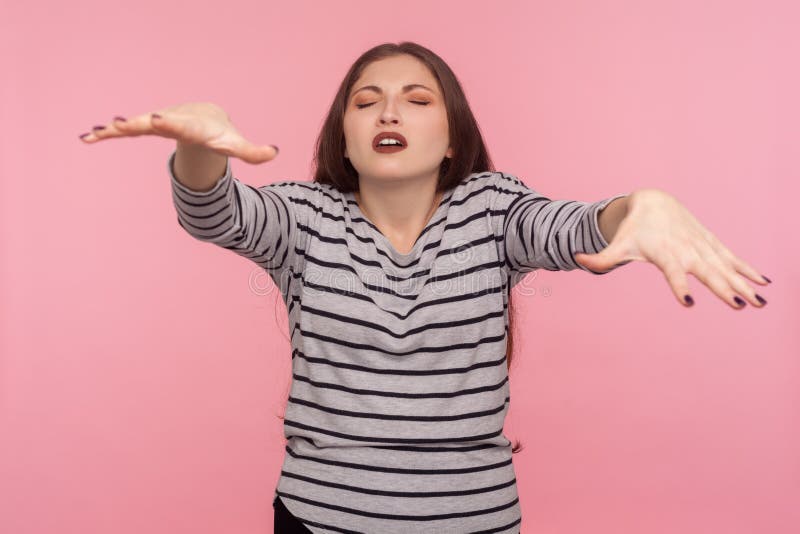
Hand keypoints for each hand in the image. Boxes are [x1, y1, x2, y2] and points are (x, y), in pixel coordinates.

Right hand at [78, 101, 278, 163]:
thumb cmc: (219, 133)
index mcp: (189, 126)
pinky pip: (124, 132)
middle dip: (136, 124)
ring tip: (93, 135)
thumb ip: (253, 151)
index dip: (168, 122)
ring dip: (113, 130)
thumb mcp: (235, 144)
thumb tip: (275, 153)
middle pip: (150, 123)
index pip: (178, 124)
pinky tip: (87, 138)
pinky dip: (107, 134)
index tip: (156, 119)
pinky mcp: (145, 128)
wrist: (204, 117)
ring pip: (132, 126)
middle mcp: (168, 121)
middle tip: (119, 125)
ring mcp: (154, 124)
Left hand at [573, 188, 770, 308]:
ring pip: (726, 267)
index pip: (672, 273)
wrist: (653, 201)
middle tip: (740, 306)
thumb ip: (600, 259)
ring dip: (744, 283)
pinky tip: (765, 283)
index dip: (679, 286)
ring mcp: (702, 247)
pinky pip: (732, 258)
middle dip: (724, 289)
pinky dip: (748, 269)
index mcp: (665, 254)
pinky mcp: (710, 243)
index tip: (688, 302)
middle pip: (707, 273)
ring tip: (761, 302)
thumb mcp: (617, 245)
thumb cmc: (634, 229)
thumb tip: (573, 260)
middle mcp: (687, 250)